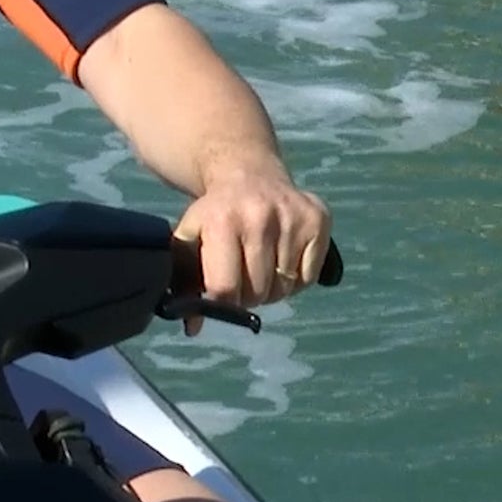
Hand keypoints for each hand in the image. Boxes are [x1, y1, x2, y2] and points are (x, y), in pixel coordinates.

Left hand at [171, 158, 330, 336]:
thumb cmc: (215, 216)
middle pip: (258, 292)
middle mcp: (259, 216)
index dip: (223, 303)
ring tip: (260, 267)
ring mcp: (292, 216)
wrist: (247, 174)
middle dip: (248, 297)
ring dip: (272, 289)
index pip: (226, 288)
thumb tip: (193, 327)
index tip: (222, 297)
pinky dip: (295, 280)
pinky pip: (308, 278)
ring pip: (285, 288)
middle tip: (242, 280)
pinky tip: (282, 259)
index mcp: (221, 221)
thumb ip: (184, 282)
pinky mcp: (318, 219)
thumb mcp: (190, 240)